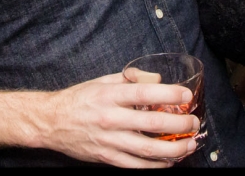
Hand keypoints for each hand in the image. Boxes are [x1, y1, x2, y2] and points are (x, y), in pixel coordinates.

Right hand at [37, 72, 200, 167]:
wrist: (51, 122)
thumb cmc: (79, 99)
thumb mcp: (102, 81)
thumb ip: (129, 79)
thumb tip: (155, 79)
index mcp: (110, 95)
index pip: (144, 93)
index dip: (168, 94)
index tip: (185, 94)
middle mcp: (111, 118)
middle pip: (152, 124)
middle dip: (179, 124)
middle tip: (193, 122)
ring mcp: (109, 140)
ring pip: (148, 149)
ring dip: (174, 149)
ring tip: (189, 145)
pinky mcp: (107, 157)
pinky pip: (137, 165)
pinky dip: (156, 165)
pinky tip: (169, 161)